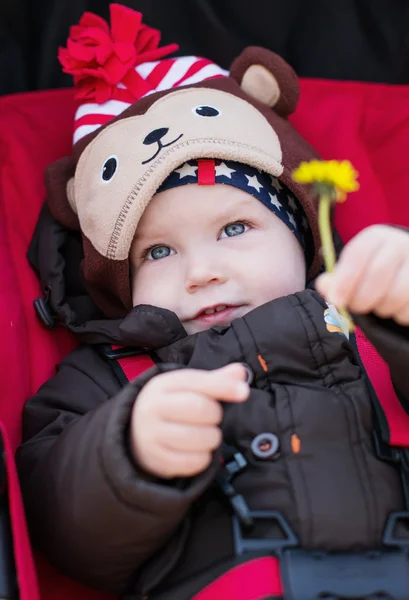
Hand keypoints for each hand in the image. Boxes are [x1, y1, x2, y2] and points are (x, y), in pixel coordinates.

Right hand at [130, 364, 248, 478]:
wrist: (135, 432)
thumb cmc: (171, 406)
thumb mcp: (187, 388)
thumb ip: (215, 380)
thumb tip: (241, 372)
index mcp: (162, 384)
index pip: (198, 382)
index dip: (224, 387)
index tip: (244, 392)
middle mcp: (152, 407)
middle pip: (199, 409)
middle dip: (215, 415)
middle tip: (212, 418)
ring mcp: (151, 435)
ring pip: (198, 437)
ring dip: (212, 438)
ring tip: (207, 435)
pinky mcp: (156, 460)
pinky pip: (193, 462)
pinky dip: (204, 458)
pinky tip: (198, 451)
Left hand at [316, 225, 408, 324]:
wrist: (406, 270)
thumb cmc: (373, 272)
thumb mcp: (353, 271)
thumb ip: (336, 279)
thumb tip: (324, 286)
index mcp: (376, 237)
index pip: (357, 254)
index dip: (344, 280)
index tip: (336, 301)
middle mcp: (401, 244)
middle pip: (377, 274)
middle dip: (361, 299)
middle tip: (357, 308)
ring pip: (397, 294)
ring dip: (382, 309)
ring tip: (379, 306)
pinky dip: (400, 316)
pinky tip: (396, 309)